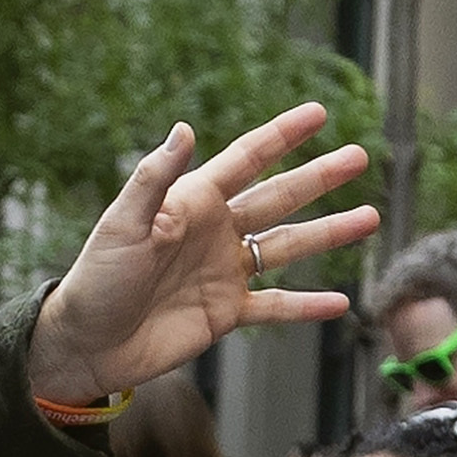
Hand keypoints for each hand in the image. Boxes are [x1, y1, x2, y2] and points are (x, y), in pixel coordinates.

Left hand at [20, 105, 380, 408]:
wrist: (87, 343)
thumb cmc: (97, 279)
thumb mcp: (123, 224)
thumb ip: (155, 178)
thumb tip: (185, 129)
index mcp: (193, 201)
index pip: (247, 159)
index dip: (283, 136)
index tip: (318, 114)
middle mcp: (215, 231)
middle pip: (278, 197)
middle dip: (319, 178)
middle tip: (359, 157)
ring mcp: (224, 272)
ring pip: (288, 247)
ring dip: (328, 233)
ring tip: (370, 218)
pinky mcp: (225, 313)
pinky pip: (275, 306)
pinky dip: (306, 305)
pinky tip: (340, 302)